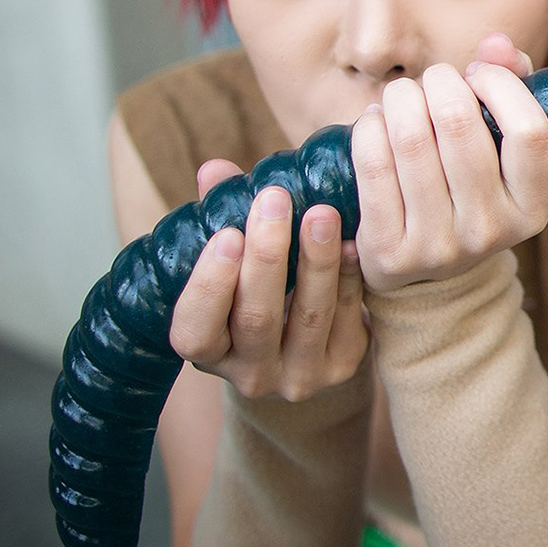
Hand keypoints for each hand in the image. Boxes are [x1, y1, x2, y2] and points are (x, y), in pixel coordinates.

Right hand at [168, 160, 367, 401]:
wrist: (309, 345)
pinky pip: (347, 319)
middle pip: (256, 318)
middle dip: (267, 255)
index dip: (209, 286)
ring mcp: (299, 377)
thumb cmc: (256, 290)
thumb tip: (215, 170)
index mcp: (208, 352)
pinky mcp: (344, 366)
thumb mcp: (231, 265)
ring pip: (308, 317)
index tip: (227, 234)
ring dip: (316, 260)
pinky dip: (348, 278)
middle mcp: (249, 375)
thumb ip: (221, 218)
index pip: (195, 331)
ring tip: (321, 212)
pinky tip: (351, 242)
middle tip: (274, 198)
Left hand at [351, 33, 547, 294]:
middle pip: (461, 125)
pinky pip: (374, 165)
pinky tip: (374, 121)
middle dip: (439, 82)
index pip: (530, 132)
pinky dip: (368, 128)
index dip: (502, 86)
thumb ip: (510, 86)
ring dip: (400, 98)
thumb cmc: (469, 187)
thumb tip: (496, 43)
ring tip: (401, 97)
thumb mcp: (502, 148)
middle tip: (432, 80)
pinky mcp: (391, 251)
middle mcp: (493, 230)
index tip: (479, 74)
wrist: (428, 274)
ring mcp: (441, 246)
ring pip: (412, 140)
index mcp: (534, 206)